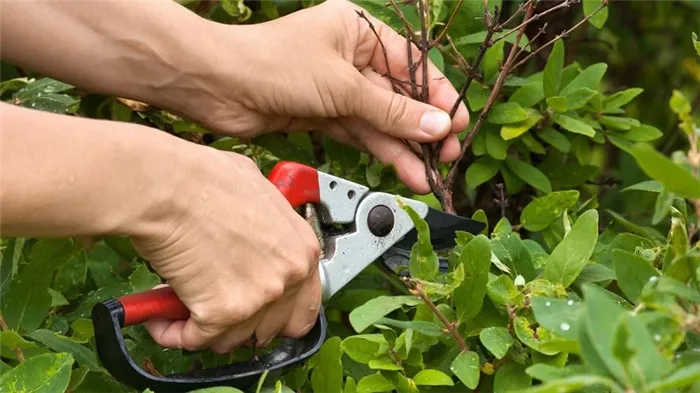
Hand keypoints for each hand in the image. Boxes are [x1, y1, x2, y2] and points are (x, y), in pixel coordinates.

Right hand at [135, 146, 321, 352]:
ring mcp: (258, 298)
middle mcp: (288, 277)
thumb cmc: (203, 180)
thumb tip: (258, 234)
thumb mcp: (257, 193)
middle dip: (240, 322)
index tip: (254, 310)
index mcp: (302, 250)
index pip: (304, 307)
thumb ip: (268, 225)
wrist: (166, 187)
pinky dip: (172, 333)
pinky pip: (194, 340)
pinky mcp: (223, 313)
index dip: (275, 312)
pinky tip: (159, 316)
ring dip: (204, 328)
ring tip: (181, 306)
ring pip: (232, 338)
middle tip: (215, 306)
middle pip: (269, 328)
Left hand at [188, 1, 469, 193]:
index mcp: (358, 30)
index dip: (437, 96)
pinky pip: (359, 133)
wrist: (216, 86)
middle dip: (422, 128)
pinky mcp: (321, 113)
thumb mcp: (343, 86)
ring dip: (403, 147)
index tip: (458, 123)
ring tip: (428, 174)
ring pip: (379, 120)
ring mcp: (335, 87)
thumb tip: (438, 126)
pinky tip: (402, 169)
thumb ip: (391, 111)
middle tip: (447, 156)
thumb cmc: (272, 65)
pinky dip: (380, 151)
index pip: (411, 65)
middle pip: (397, 96)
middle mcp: (350, 57)